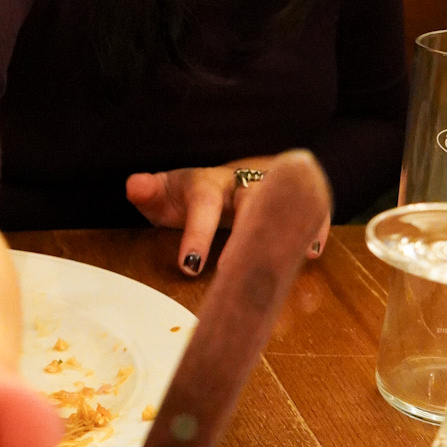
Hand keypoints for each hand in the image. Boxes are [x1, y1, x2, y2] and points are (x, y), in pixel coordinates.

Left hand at [125, 157, 330, 274]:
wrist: (230, 179)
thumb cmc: (193, 196)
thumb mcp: (166, 194)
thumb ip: (148, 192)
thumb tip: (133, 185)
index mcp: (207, 184)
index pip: (203, 205)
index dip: (198, 234)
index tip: (190, 267)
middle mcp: (242, 184)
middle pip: (250, 199)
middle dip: (246, 231)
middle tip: (236, 268)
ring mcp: (270, 191)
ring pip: (281, 203)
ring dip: (285, 230)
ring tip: (292, 257)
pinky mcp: (292, 201)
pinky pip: (308, 209)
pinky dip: (313, 228)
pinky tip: (311, 252)